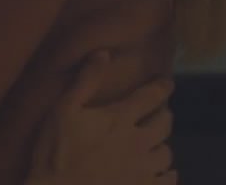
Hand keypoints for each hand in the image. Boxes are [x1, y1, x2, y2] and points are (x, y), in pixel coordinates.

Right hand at [27, 51, 176, 184]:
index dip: (161, 87)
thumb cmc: (56, 150)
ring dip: (162, 145)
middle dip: (164, 115)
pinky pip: (168, 180)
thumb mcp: (63, 110)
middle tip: (160, 113)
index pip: (150, 97)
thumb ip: (86, 81)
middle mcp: (138, 142)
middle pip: (164, 124)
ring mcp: (143, 169)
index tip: (168, 83)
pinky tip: (161, 171)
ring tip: (156, 143)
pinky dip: (168, 173)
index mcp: (119, 119)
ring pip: (166, 153)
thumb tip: (104, 53)